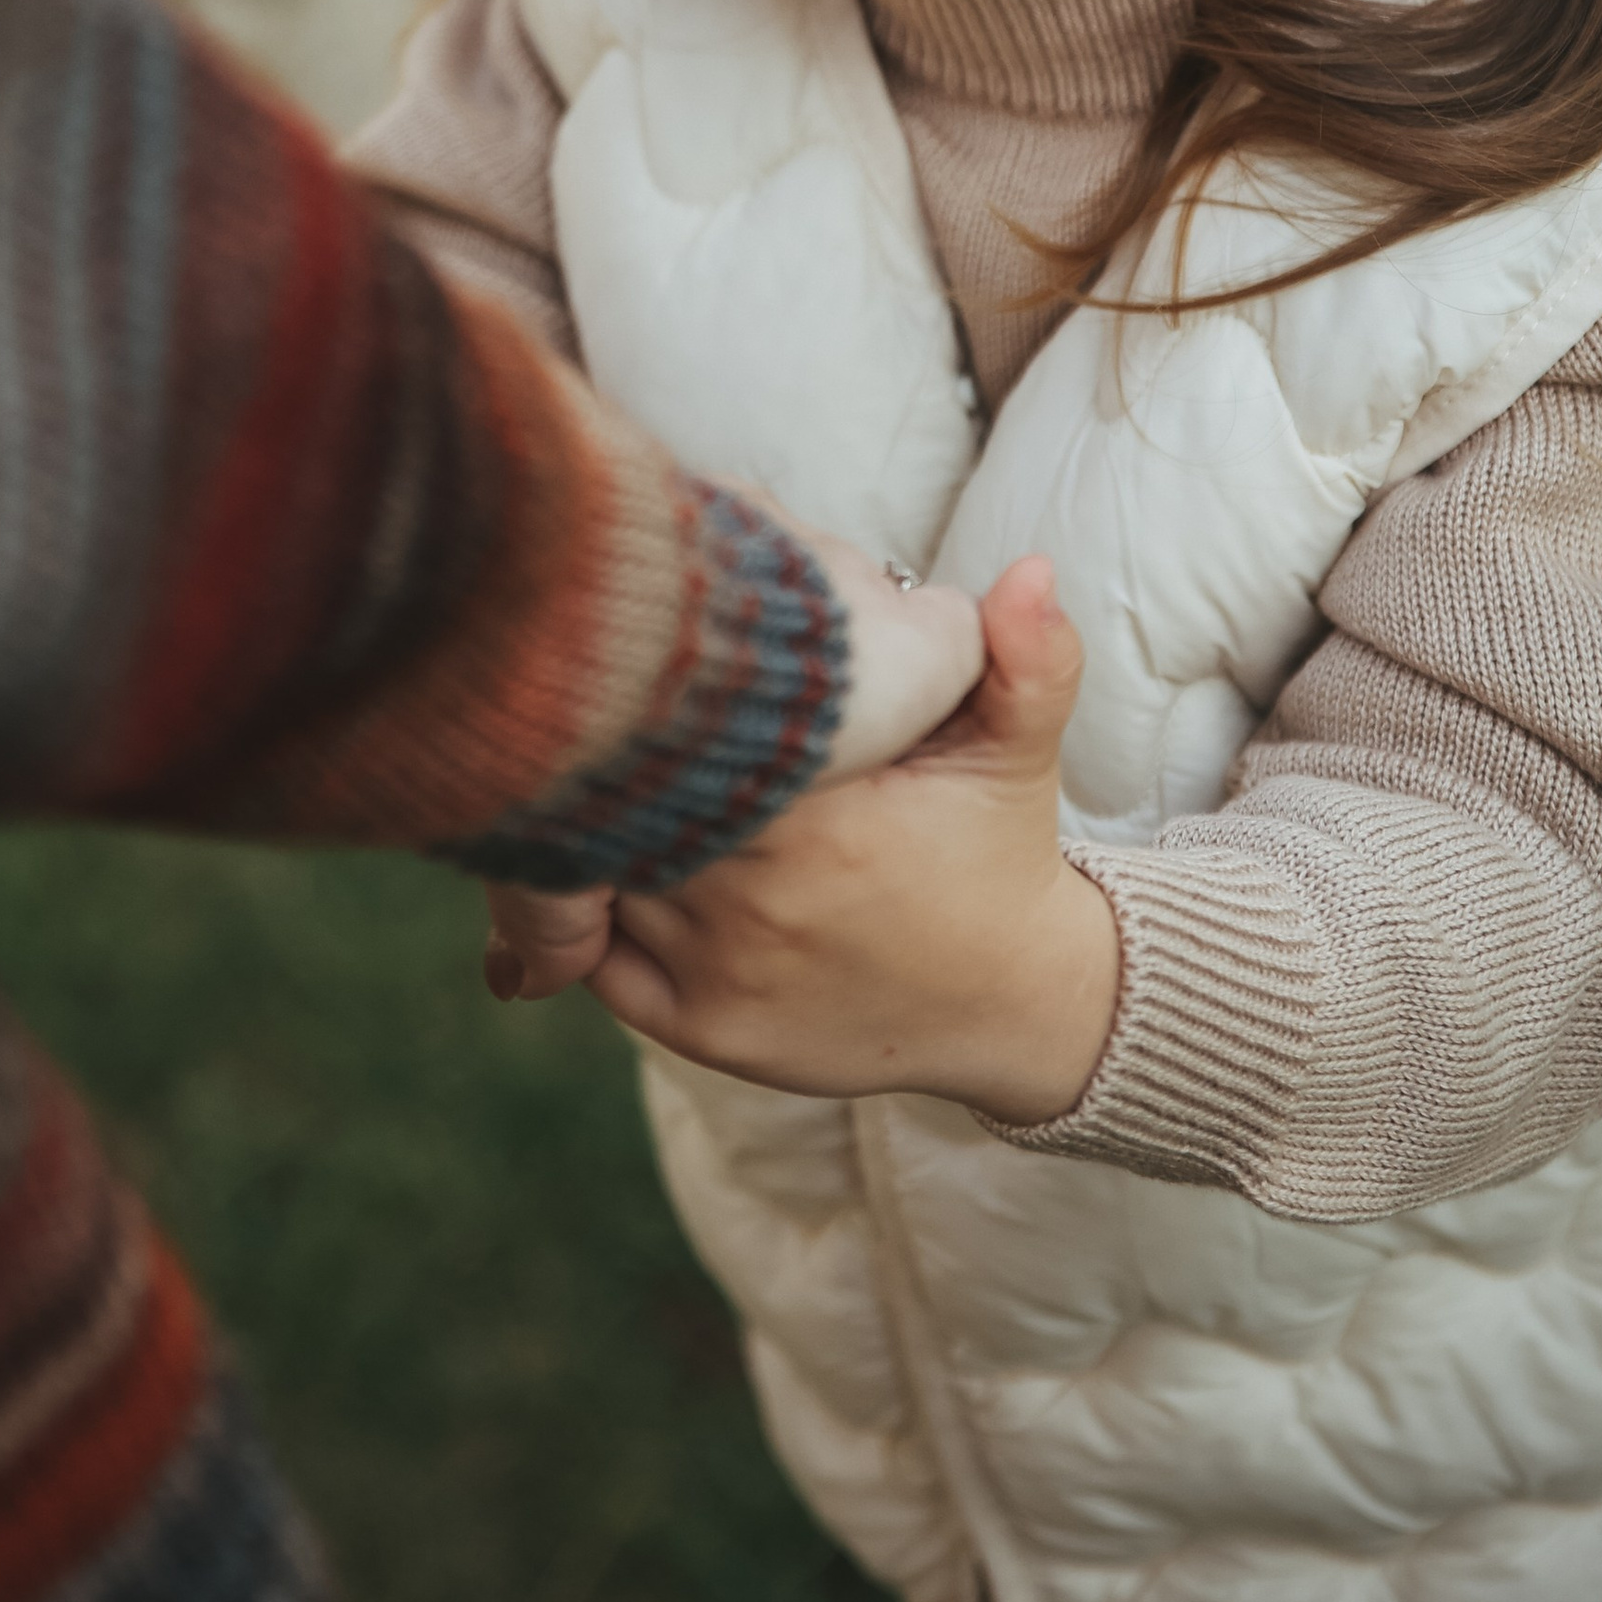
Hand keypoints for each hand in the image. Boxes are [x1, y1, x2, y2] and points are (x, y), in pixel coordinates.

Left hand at [479, 507, 985, 1006]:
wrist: (1011, 1001)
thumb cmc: (994, 850)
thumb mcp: (1017, 751)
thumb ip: (1026, 659)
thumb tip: (1032, 573)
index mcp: (825, 814)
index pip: (691, 728)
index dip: (655, 683)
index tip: (643, 642)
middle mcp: (761, 897)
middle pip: (627, 796)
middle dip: (604, 744)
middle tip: (576, 687)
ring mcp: (723, 969)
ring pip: (598, 874)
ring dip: (582, 821)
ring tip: (568, 761)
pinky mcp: (702, 1028)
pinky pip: (595, 957)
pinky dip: (575, 910)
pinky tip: (589, 855)